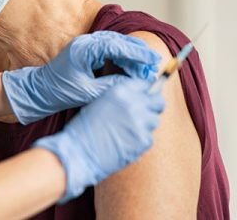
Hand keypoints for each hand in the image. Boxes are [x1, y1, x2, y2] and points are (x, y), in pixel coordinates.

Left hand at [2, 31, 160, 123]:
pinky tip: (131, 68)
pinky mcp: (87, 51)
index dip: (137, 53)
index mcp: (84, 49)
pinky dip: (122, 57)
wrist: (39, 91)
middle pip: (119, 41)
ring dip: (131, 55)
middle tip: (154, 64)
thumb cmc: (59, 92)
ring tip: (146, 68)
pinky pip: (109, 50)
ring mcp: (86, 45)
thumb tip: (134, 84)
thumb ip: (111, 86)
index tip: (153, 61)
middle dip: (138, 53)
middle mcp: (86, 42)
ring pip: (116, 45)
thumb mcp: (88, 92)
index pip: (117, 46)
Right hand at [33, 79, 164, 201]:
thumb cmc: (84, 129)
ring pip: (154, 121)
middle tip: (144, 115)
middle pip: (158, 101)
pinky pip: (149, 138)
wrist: (78, 152)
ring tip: (127, 133)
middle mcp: (133, 103)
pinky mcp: (143, 140)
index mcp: (121, 91)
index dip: (146, 93)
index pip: (146, 85)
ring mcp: (140, 122)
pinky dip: (140, 142)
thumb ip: (121, 98)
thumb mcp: (100, 102)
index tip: (145, 99)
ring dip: (145, 126)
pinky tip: (125, 144)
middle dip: (153, 107)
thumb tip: (141, 98)